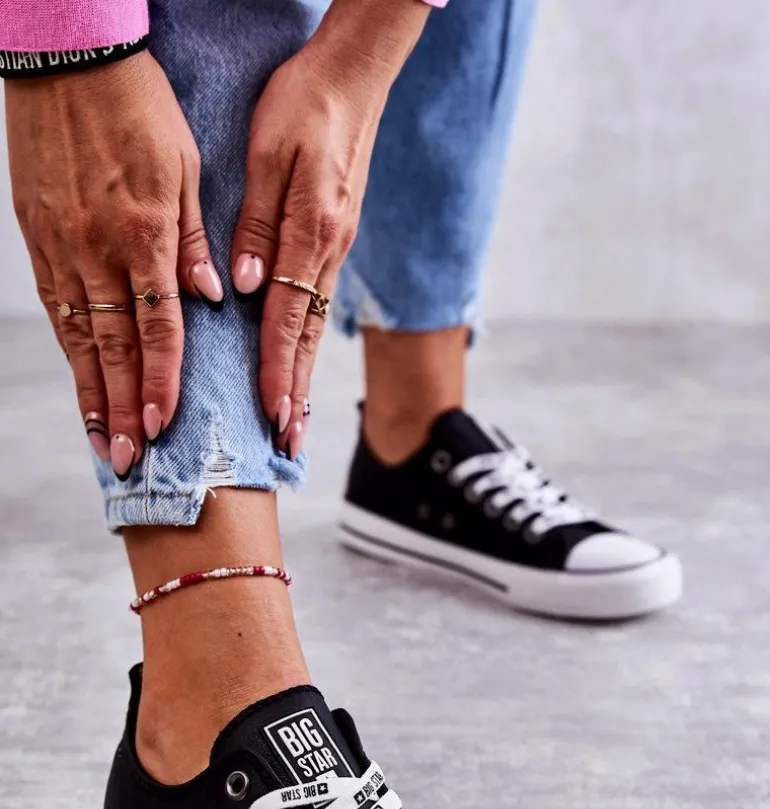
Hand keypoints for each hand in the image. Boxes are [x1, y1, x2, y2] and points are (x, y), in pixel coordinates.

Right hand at [5, 53, 222, 476]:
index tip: (163, 425)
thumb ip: (196, 240)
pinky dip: (69, 353)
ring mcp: (62, 246)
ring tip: (101, 440)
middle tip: (129, 459)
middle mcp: (99, 249)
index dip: (160, 380)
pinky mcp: (38, 238)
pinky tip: (80, 385)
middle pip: (113, 348)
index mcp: (145, 233)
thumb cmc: (139, 108)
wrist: (68, 59)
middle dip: (122, 408)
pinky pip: (56, 308)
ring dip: (91, 394)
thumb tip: (213, 299)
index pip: (157, 326)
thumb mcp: (187, 167)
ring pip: (79, 338)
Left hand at [231, 32, 396, 459]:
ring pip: (316, 326)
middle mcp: (330, 250)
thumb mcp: (270, 150)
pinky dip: (308, 344)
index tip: (272, 414)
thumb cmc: (305, 102)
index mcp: (313, 232)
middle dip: (299, 393)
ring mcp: (337, 248)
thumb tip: (248, 285)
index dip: (279, 370)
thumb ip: (258, 220)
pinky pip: (318, 304)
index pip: (290, 317)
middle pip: (310, 337)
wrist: (354, 73)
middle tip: (290, 442)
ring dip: (305, 377)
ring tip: (296, 421)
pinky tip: (300, 364)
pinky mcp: (335, 239)